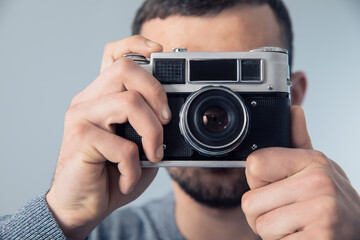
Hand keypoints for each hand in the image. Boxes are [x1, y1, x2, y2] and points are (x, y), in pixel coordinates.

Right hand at [46, 35, 167, 238]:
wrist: (83, 206)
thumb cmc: (111, 174)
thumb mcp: (140, 146)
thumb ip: (151, 127)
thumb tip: (176, 117)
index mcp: (103, 96)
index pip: (114, 54)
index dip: (136, 44)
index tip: (160, 53)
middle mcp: (89, 100)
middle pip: (126, 69)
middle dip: (157, 93)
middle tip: (165, 122)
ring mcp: (81, 117)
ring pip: (129, 102)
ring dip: (151, 133)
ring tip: (152, 155)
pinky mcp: (79, 139)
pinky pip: (122, 145)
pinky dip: (134, 167)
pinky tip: (128, 178)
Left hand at [242, 106, 359, 239]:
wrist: (358, 234)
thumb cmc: (330, 203)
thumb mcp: (317, 170)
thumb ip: (298, 143)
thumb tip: (293, 111)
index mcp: (314, 161)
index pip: (254, 165)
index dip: (258, 182)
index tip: (276, 187)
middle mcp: (319, 182)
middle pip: (250, 201)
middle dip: (262, 213)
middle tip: (287, 214)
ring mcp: (322, 212)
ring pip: (260, 224)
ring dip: (272, 231)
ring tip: (296, 226)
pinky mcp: (319, 239)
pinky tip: (301, 237)